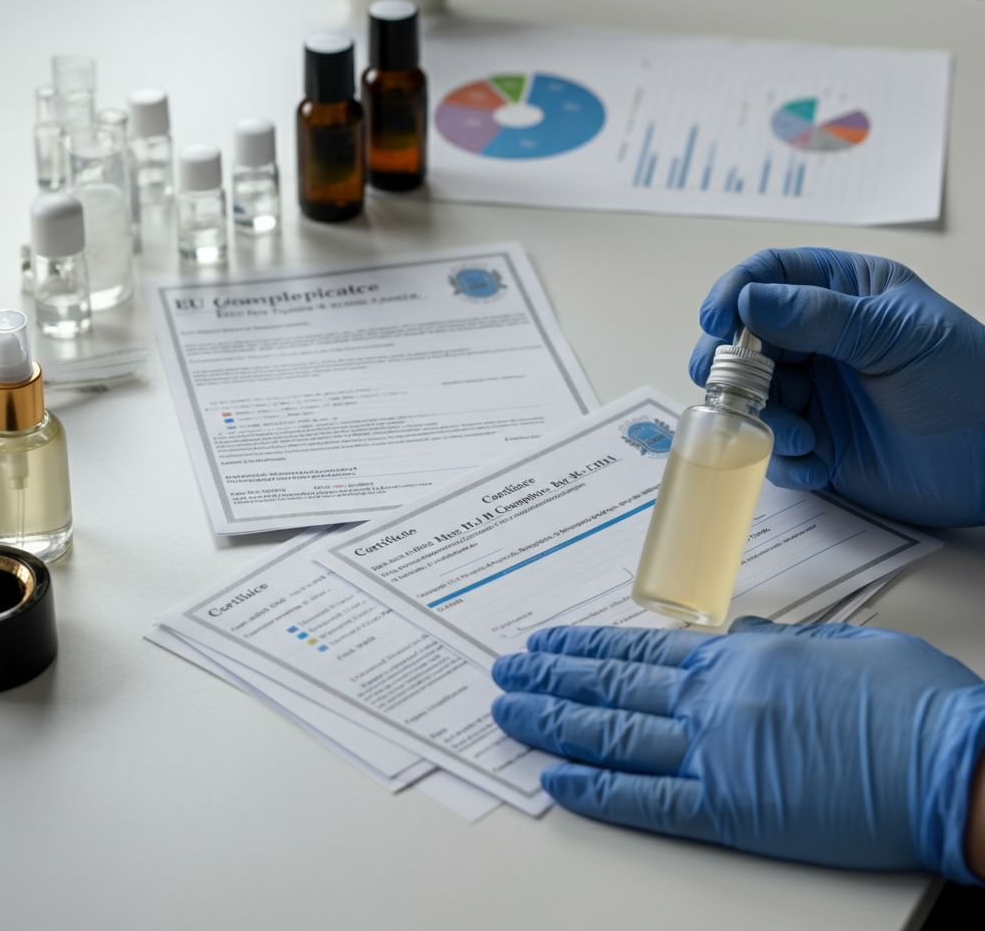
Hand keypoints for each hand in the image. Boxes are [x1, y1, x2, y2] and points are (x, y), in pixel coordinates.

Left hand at [491, 622, 984, 883]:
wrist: (952, 762)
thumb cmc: (905, 699)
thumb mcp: (832, 643)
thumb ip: (768, 641)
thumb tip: (727, 635)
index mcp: (735, 657)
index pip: (636, 649)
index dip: (583, 647)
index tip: (546, 644)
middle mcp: (712, 701)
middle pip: (611, 688)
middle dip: (551, 681)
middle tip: (506, 674)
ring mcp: (717, 756)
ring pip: (614, 736)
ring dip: (555, 725)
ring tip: (511, 715)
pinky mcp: (734, 812)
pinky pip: (649, 801)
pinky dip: (599, 791)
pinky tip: (559, 781)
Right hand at [689, 248, 984, 525]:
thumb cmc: (967, 380)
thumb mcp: (896, 335)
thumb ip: (819, 316)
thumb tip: (749, 301)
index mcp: (843, 293)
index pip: (770, 275)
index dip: (736, 292)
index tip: (718, 319)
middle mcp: (819, 339)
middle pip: (744, 338)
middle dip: (730, 364)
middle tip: (730, 387)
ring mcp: (814, 390)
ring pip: (749, 395)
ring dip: (760, 418)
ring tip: (799, 437)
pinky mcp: (815, 440)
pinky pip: (772, 445)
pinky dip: (783, 458)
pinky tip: (817, 463)